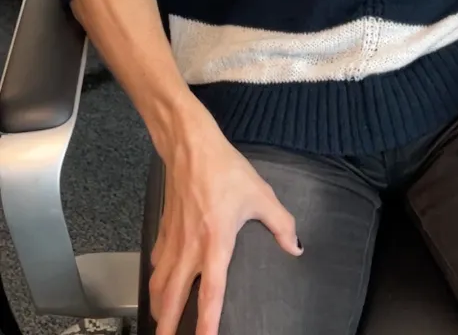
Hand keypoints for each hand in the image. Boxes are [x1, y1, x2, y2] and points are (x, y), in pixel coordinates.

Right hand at [151, 113, 300, 334]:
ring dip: (159, 308)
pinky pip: (156, 264)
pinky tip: (158, 286)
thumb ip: (281, 224)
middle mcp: (190, 248)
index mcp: (216, 243)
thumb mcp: (260, 194)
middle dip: (169, 326)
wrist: (190, 146)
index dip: (208, 323)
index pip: (211, 294)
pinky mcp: (163, 229)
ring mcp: (173, 240)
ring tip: (161, 324)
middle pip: (174, 298)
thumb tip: (296, 247)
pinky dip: (155, 281)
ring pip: (159, 284)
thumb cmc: (226, 169)